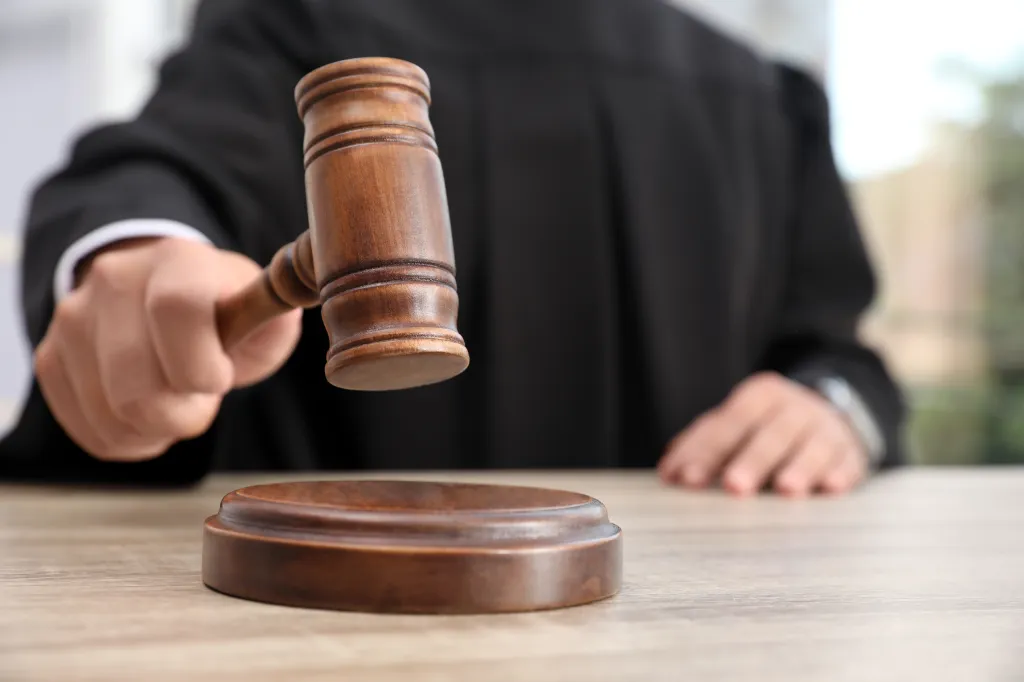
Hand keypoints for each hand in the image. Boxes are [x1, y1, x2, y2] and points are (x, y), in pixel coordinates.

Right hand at [34, 237, 301, 461]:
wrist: (158, 293)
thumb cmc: (224, 308)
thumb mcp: (261, 305)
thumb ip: (277, 312)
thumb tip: (306, 292)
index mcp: (177, 262)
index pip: (177, 310)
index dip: (201, 364)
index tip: (220, 379)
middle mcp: (114, 282)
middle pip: (136, 384)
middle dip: (183, 415)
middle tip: (202, 401)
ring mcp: (74, 320)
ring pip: (112, 415)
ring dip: (157, 430)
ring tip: (177, 404)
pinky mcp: (53, 358)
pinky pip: (90, 431)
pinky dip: (128, 440)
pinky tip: (147, 417)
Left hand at [657, 372, 868, 496]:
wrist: (829, 415)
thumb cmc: (766, 427)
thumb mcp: (735, 424)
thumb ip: (701, 445)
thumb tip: (669, 472)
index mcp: (759, 396)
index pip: (728, 423)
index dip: (706, 451)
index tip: (687, 479)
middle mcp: (794, 408)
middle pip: (770, 434)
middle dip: (751, 461)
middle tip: (734, 486)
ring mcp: (825, 429)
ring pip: (811, 446)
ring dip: (799, 467)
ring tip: (785, 489)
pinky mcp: (850, 452)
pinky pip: (847, 461)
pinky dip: (839, 473)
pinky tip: (831, 487)